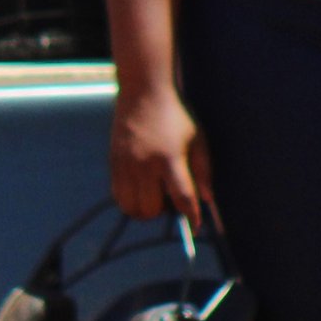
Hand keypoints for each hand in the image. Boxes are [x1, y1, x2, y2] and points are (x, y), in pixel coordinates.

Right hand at [110, 83, 211, 223]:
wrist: (142, 94)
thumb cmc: (175, 117)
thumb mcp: (198, 139)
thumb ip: (203, 170)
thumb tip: (207, 200)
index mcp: (170, 158)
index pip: (182, 196)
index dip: (191, 215)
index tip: (195, 226)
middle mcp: (145, 164)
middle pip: (152, 208)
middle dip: (164, 210)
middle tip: (170, 198)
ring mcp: (125, 165)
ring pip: (132, 208)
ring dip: (145, 209)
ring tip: (153, 196)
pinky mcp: (113, 164)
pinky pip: (119, 197)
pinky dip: (130, 201)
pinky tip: (140, 190)